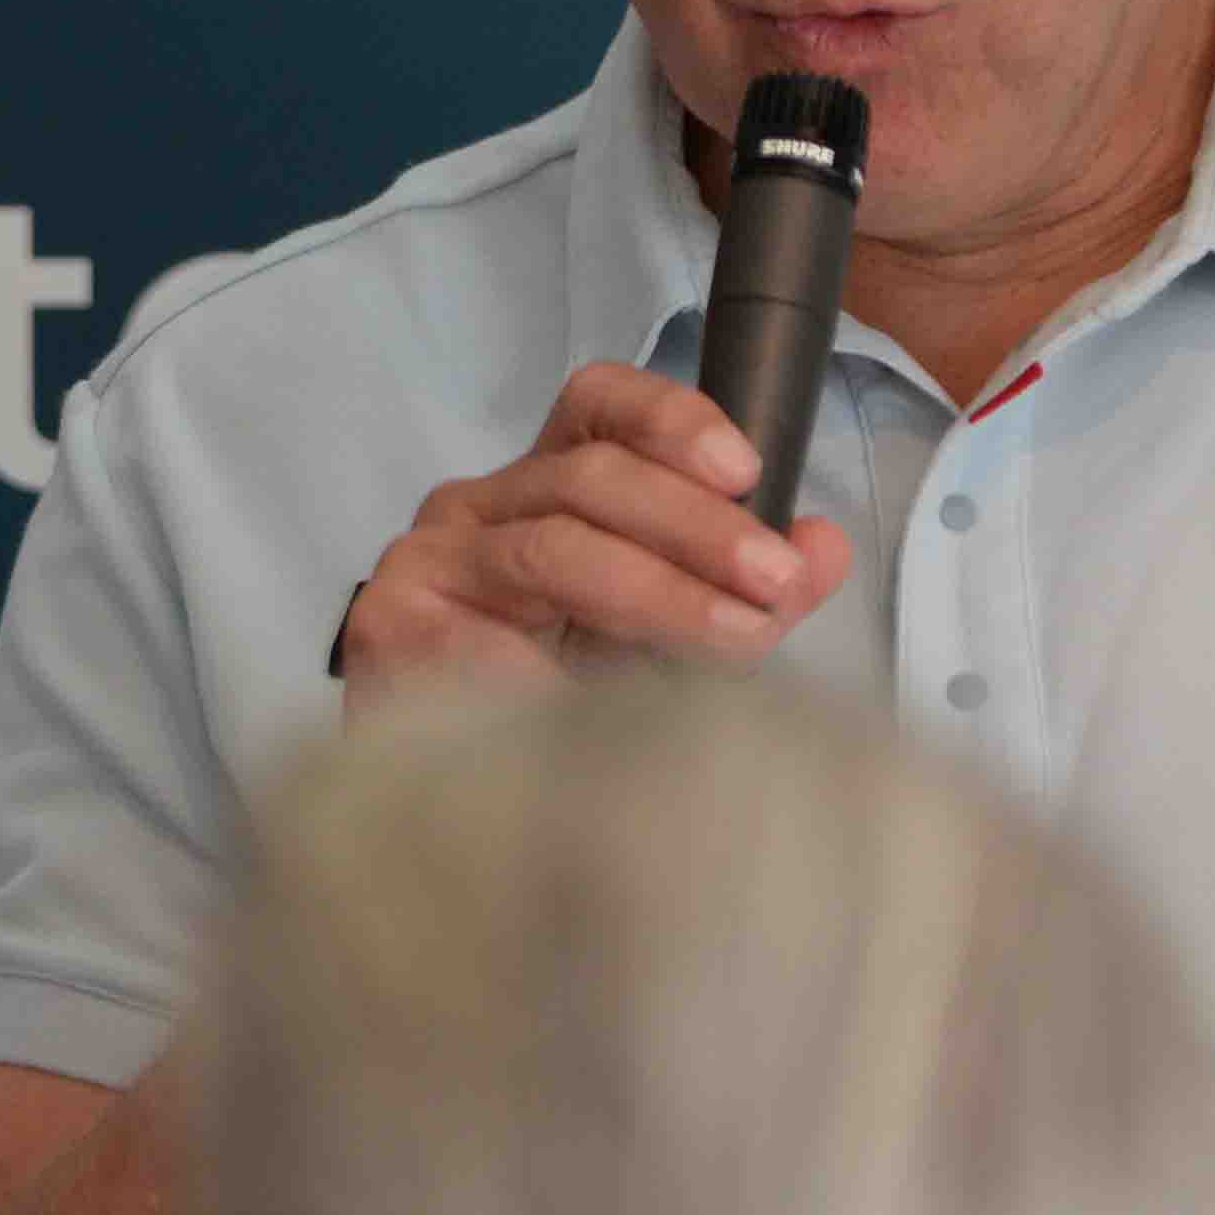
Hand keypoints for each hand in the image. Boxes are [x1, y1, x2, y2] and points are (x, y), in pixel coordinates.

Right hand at [330, 361, 848, 710]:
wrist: (441, 809)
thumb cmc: (560, 706)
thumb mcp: (670, 636)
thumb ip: (748, 589)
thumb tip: (824, 547)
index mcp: (546, 488)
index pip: (596, 404)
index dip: (671, 418)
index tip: (745, 468)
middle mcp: (481, 506)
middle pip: (591, 475)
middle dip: (699, 525)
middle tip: (775, 581)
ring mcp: (428, 560)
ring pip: (553, 546)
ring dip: (660, 590)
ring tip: (734, 638)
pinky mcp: (391, 624)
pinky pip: (493, 638)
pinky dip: (566, 673)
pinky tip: (612, 709)